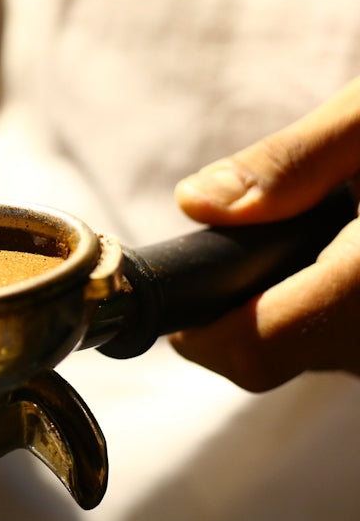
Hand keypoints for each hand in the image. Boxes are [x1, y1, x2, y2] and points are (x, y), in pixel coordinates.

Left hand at [170, 78, 359, 390]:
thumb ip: (289, 165)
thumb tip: (199, 206)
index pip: (252, 349)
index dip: (198, 327)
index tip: (178, 288)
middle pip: (278, 355)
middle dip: (246, 302)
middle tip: (266, 231)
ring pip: (322, 352)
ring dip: (299, 303)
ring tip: (339, 232)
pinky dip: (342, 307)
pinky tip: (358, 253)